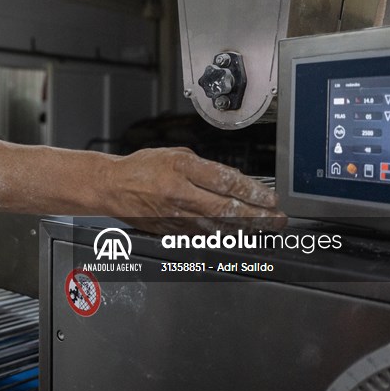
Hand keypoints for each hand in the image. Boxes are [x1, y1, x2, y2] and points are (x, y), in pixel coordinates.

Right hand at [109, 148, 284, 233]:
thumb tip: (231, 180)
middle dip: (258, 216)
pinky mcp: (172, 230)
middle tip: (277, 219)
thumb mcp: (175, 154)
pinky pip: (204, 235)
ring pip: (218, 226)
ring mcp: (176, 215)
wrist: (112, 187)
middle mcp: (179, 193)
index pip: (225, 181)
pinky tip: (239, 235)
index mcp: (181, 167)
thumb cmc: (142, 168)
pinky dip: (225, 236)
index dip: (253, 192)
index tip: (271, 198)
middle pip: (227, 208)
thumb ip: (204, 167)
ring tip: (264, 229)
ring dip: (246, 229)